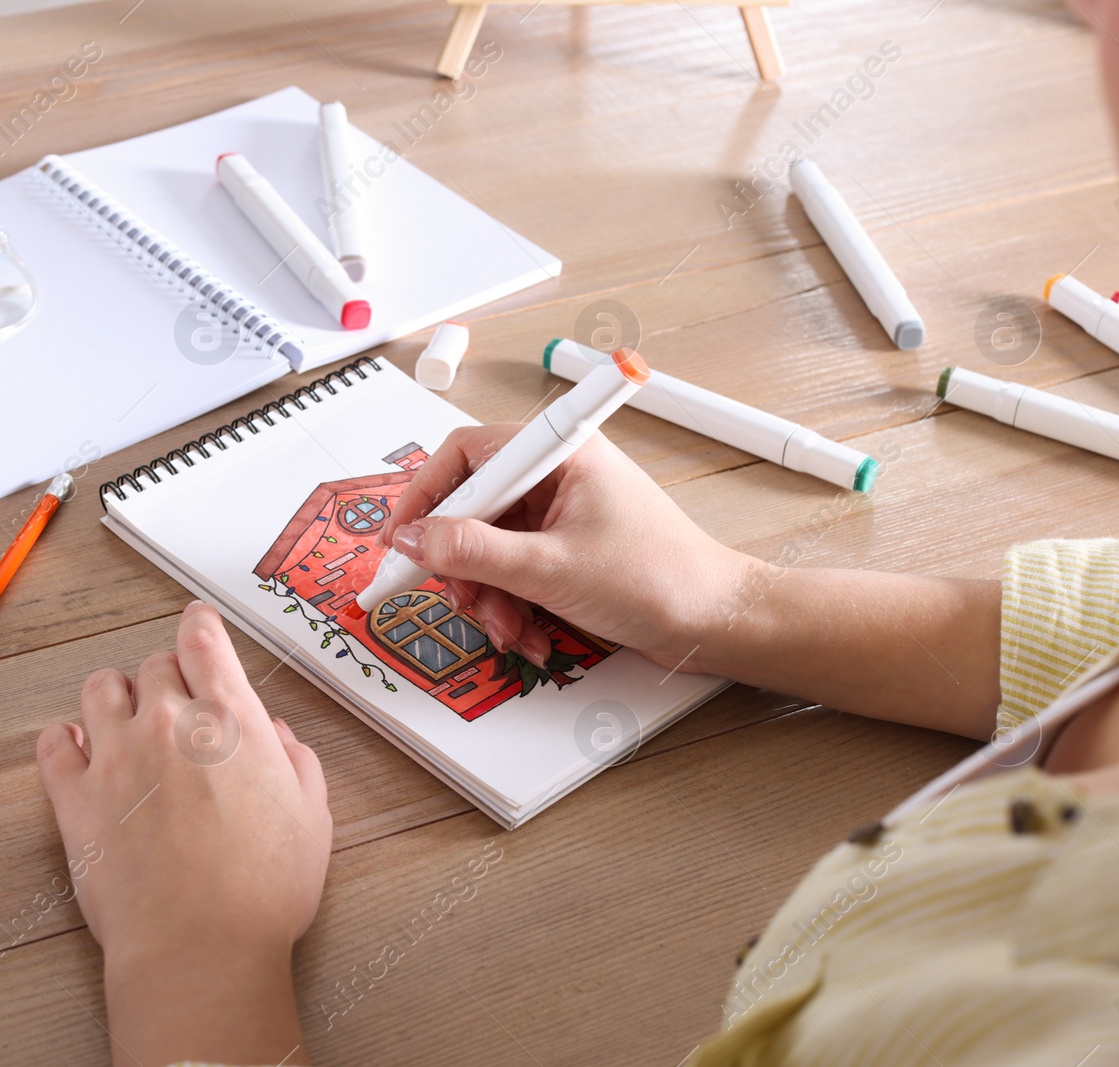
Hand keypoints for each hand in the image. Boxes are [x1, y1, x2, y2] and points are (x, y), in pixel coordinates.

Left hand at [37, 601, 330, 1065]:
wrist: (199, 948)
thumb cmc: (263, 890)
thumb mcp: (312, 817)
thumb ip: (296, 762)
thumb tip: (275, 735)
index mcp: (228, 718)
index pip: (203, 638)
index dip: (199, 623)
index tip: (197, 625)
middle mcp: (167, 723)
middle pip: (153, 663)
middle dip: (167, 674)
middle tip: (177, 703)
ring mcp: (114, 757)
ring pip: (99, 688)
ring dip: (116, 695)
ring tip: (127, 719)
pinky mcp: (74, 799)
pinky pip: (53, 743)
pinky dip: (65, 738)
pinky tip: (80, 749)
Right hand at [377, 425, 751, 670]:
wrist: (716, 622)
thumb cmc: (661, 578)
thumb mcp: (552, 569)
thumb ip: (475, 553)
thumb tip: (418, 539)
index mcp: (559, 452)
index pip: (464, 455)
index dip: (425, 499)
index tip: (402, 542)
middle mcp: (556, 476)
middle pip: (471, 509)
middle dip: (464, 566)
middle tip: (466, 601)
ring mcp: (560, 514)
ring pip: (487, 549)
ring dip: (489, 596)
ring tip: (513, 629)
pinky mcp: (565, 550)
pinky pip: (513, 571)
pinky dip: (512, 605)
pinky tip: (532, 634)